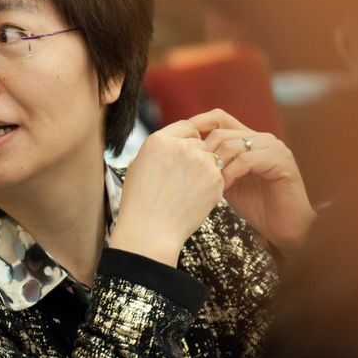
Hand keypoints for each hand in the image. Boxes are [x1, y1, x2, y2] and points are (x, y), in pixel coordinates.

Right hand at [109, 120, 224, 266]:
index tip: (187, 153)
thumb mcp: (138, 166)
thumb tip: (172, 143)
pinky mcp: (215, 178)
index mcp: (159, 139)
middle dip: (197, 156)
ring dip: (205, 171)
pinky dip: (211, 186)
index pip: (186, 127)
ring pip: (211, 158)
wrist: (150, 230)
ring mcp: (200, 161)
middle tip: (184, 179)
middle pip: (200, 142)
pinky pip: (219, 175)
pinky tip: (195, 199)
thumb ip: (158, 149)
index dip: (189, 139)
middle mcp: (181, 145)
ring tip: (187, 192)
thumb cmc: (140, 202)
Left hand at [191, 109, 316, 256]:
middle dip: (204, 153)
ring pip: (233, 145)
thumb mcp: (227, 181)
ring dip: (216, 166)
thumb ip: (212, 165)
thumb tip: (183, 155)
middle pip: (221, 132)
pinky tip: (224, 188)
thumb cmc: (255, 206)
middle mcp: (262, 138)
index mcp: (249, 138)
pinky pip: (247, 160)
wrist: (284, 227)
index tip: (179, 145)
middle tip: (195, 174)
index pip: (218, 118)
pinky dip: (231, 173)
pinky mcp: (281, 160)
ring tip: (210, 184)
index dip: (197, 125)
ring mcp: (273, 147)